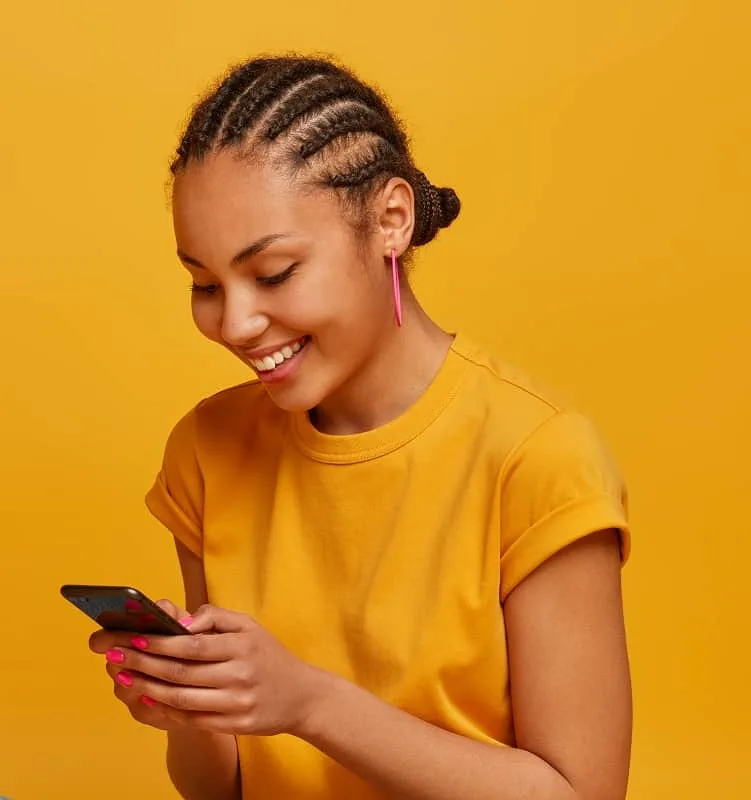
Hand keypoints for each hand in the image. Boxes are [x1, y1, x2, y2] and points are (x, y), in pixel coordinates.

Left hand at [89, 602, 331, 736]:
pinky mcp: (234, 725)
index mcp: (242, 646)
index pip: (192, 645)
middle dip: (143, 663)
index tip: (131, 638)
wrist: (302, 696)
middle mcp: (239, 675)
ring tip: (123, 679)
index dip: (160, 643)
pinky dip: (165, 711)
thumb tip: (181, 622)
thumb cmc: (268, 655)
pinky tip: (146, 700)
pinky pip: (192, 719)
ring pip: (182, 698)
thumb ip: (215, 617)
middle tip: (114, 657)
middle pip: (181, 672)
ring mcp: (236, 703)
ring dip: (147, 689)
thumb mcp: (249, 625)